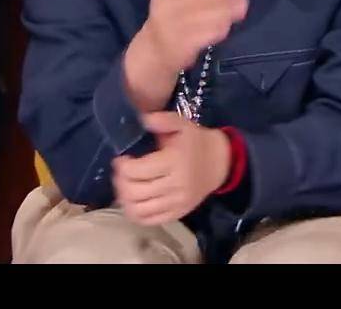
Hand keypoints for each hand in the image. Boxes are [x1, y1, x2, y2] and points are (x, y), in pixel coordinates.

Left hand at [113, 113, 231, 225]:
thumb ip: (163, 120)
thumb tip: (142, 120)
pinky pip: (149, 220)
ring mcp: (177, 202)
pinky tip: (133, 202)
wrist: (220, 162)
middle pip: (134, 192)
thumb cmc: (196, 142)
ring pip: (139, 210)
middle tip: (120, 173)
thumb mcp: (182, 124)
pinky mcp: (178, 213)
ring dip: (124, 199)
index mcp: (175, 162)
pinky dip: (135, 214)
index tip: (121, 159)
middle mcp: (176, 185)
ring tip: (126, 187)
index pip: (137, 171)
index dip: (122, 167)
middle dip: (120, 182)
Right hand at [138, 0, 249, 73]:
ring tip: (241, 8)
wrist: (154, 49)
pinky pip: (209, 32)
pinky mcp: (182, 43)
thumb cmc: (173, 15)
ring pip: (212, 12)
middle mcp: (167, 2)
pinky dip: (221, 27)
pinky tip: (227, 25)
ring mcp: (173, 24)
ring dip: (230, 9)